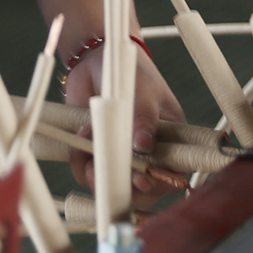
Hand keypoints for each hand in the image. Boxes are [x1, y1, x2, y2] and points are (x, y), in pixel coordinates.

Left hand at [61, 38, 186, 200]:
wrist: (97, 60)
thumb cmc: (131, 72)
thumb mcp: (142, 89)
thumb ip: (144, 116)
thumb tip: (143, 146)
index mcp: (170, 141)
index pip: (172, 174)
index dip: (159, 184)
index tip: (140, 179)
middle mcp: (147, 155)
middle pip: (141, 192)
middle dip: (121, 187)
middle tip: (102, 171)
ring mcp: (120, 157)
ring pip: (110, 185)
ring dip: (95, 170)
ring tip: (87, 137)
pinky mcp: (96, 155)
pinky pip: (87, 172)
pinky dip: (80, 160)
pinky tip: (82, 134)